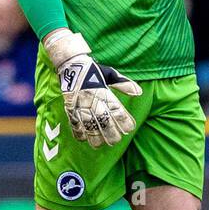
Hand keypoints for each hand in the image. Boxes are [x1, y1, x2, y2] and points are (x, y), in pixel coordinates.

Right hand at [44, 28, 141, 146]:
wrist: (71, 65)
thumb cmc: (93, 70)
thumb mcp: (111, 74)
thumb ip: (124, 84)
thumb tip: (139, 92)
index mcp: (103, 92)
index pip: (116, 110)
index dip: (124, 121)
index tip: (129, 128)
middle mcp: (92, 100)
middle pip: (103, 121)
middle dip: (111, 133)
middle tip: (116, 140)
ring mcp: (80, 105)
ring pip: (88, 125)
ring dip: (95, 137)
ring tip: (101, 144)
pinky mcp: (70, 107)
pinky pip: (73, 123)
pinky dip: (79, 132)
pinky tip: (85, 140)